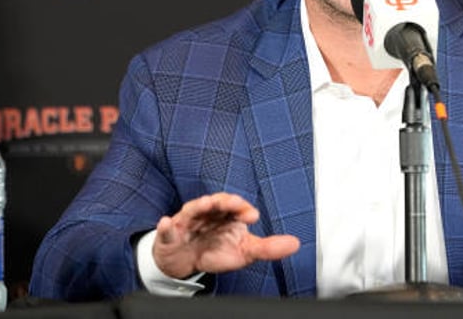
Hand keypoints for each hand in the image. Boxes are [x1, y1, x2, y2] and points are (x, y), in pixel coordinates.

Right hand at [152, 193, 300, 278]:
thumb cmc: (215, 250)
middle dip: (225, 201)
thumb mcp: (244, 252)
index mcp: (227, 216)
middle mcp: (209, 213)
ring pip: (194, 210)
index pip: (237, 207)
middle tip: (234, 204)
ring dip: (200, 205)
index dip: (244, 209)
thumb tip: (295, 243)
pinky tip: (167, 223)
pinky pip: (167, 229)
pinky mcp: (170, 233)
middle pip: (217, 202)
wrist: (185, 261)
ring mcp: (189, 222)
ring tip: (207, 204)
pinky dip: (166, 226)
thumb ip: (268, 248)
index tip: (252, 216)